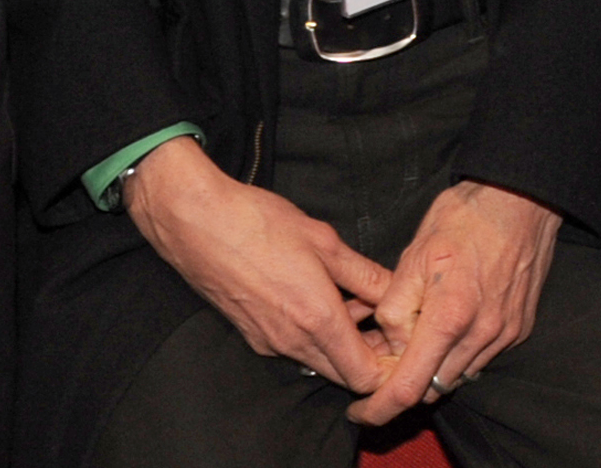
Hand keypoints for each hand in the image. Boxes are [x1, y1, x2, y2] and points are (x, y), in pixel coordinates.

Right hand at [124, 135, 393, 392]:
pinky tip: (320, 296)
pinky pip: (296, 348)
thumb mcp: (324, 242)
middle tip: (386, 319)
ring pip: (320, 359)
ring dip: (342, 341)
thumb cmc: (260, 224)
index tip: (402, 340)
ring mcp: (269, 343)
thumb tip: (395, 292)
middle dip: (370, 354)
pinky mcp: (253, 336)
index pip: (365, 377)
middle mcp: (292, 342)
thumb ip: (364, 274)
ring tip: (353, 298)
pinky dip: (316, 333)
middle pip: (344, 374)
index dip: (390, 365)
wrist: (198, 223)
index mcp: (317, 320)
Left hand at [349, 181, 561, 425]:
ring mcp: (504, 334)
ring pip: (456, 375)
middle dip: (403, 382)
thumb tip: (391, 342)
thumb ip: (395, 307)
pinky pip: (478, 358)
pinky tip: (446, 323)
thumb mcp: (413, 254)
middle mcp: (481, 335)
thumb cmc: (465, 217)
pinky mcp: (518, 329)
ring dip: (431, 367)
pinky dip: (456, 352)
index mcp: (450, 317)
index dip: (379, 408)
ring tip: (413, 334)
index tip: (359, 411)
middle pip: (432, 388)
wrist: (522, 198)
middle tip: (384, 355)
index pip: (409, 387)